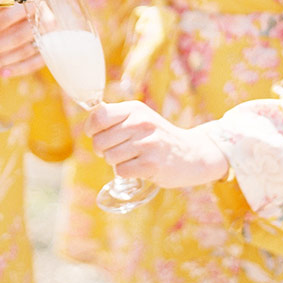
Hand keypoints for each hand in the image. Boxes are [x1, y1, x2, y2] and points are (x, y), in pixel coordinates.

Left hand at [0, 5, 42, 77]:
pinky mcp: (51, 50)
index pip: (20, 11)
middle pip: (19, 35)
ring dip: (3, 60)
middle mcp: (44, 18)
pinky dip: (19, 68)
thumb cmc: (16, 15)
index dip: (5, 20)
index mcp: (32, 3)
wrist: (40, 21)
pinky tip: (3, 73)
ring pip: (25, 50)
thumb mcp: (2, 13)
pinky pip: (35, 62)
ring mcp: (49, 36)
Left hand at [85, 101, 230, 188]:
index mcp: (135, 109)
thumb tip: (90, 120)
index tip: (98, 135)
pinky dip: (127, 172)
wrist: (192, 154)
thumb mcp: (141, 119)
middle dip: (103, 150)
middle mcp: (141, 123)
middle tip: (120, 151)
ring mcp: (148, 143)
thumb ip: (117, 118)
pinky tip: (141, 167)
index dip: (92, 129)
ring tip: (134, 158)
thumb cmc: (158, 138)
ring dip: (117, 162)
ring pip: (109, 157)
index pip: (99, 116)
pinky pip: (121, 171)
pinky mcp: (152, 164)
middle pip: (100, 141)